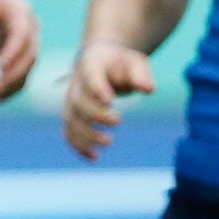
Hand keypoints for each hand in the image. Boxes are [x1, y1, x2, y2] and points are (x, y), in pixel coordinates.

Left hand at [0, 0, 40, 103]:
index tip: (0, 68)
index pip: (22, 35)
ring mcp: (29, 45)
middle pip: (30, 56)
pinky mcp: (21, 57)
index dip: (14, 52)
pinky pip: (20, 76)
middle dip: (13, 75)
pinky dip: (8, 88)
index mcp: (21, 13)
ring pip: (27, 70)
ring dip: (10, 87)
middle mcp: (31, 30)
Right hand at [64, 39, 155, 162]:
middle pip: (78, 102)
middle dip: (95, 114)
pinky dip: (78, 146)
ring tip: (108, 141)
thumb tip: (148, 89)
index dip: (97, 89)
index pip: (90, 78)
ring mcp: (71, 101)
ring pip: (71, 120)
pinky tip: (94, 157)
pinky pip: (70, 132)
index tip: (110, 101)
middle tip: (118, 120)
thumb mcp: (134, 62)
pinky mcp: (73, 115)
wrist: (99, 61)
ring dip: (86, 134)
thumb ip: (140, 74)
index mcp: (90, 66)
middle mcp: (76, 85)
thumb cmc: (120, 63)